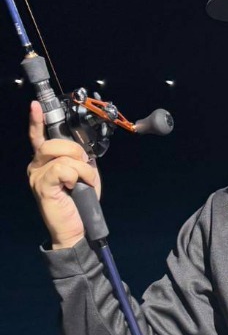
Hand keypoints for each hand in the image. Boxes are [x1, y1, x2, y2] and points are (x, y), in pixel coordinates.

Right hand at [27, 100, 101, 248]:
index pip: (38, 136)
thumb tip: (84, 148)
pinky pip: (64, 169)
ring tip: (84, 181)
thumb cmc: (79, 202)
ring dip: (82, 167)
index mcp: (45, 161)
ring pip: (63, 155)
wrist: (75, 228)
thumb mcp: (84, 174)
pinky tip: (76, 187)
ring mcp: (37, 175)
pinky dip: (79, 176)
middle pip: (54, 142)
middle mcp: (37, 166)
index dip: (36, 120)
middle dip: (76, 151)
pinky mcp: (42, 186)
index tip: (36, 106)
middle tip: (85, 166)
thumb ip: (80, 158)